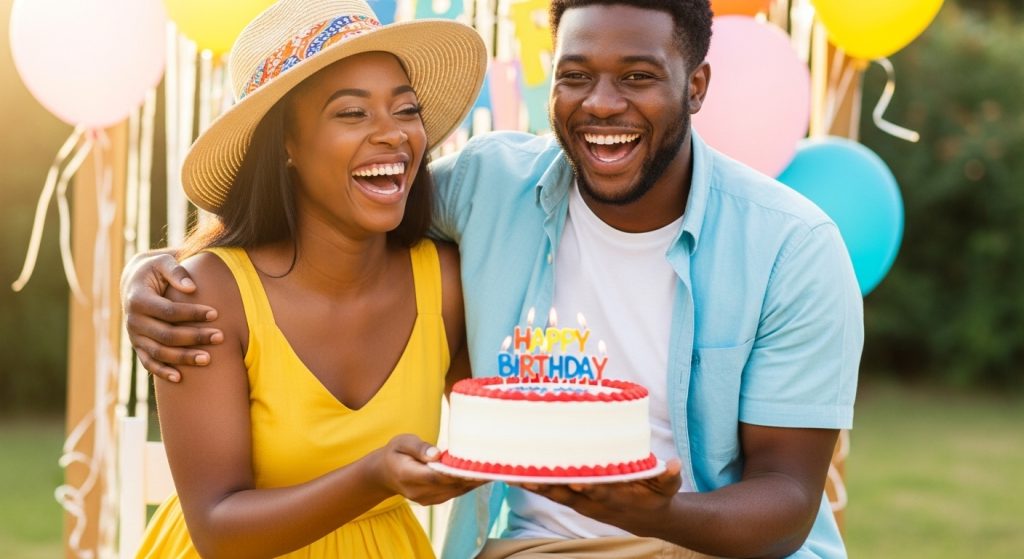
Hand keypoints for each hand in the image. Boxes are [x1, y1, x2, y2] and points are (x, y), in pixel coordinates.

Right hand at [121, 251, 223, 381]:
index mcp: (138, 299)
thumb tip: (192, 288)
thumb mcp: (163, 261)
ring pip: (159, 352)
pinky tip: (180, 378)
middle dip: (194, 337)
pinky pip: (149, 363)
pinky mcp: (138, 346)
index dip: (192, 313)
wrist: (136, 281)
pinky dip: (162, 372)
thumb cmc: (157, 270)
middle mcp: (133, 320)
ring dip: (183, 358)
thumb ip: (176, 271)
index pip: (168, 311)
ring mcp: (135, 336)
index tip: (215, 313)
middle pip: (166, 335)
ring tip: (208, 359)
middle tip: (220, 337)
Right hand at [374, 434, 484, 505]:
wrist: (385, 474)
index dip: (457, 472)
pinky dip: (470, 484)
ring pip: (457, 491)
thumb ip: (418, 447)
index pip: (436, 476)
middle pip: (450, 485)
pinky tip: (483, 474)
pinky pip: (456, 492)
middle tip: (494, 464)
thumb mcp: (401, 442)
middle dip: (472, 476)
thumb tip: (436, 454)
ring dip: (475, 481)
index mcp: (408, 475)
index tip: (476, 465)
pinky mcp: (435, 500)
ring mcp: (427, 499)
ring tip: (495, 468)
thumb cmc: (396, 452)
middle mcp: (419, 492)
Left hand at [518, 459, 682, 528]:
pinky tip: (515, 473)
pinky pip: (550, 491)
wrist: (646, 518)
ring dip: (533, 484)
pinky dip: (533, 483)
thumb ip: (670, 476)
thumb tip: (677, 464)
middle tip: (528, 473)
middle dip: (547, 484)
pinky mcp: (573, 499)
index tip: (575, 478)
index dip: (586, 486)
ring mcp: (580, 502)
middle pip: (566, 493)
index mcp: (614, 496)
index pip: (597, 490)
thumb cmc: (656, 496)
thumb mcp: (667, 487)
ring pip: (553, 493)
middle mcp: (593, 501)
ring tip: (512, 472)